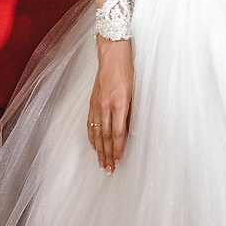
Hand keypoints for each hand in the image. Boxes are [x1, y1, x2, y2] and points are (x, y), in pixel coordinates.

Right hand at [88, 36, 132, 172]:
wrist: (112, 56)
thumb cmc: (126, 71)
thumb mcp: (135, 92)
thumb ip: (132, 112)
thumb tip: (131, 132)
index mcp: (119, 103)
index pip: (118, 133)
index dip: (118, 149)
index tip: (119, 161)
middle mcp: (106, 106)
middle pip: (106, 137)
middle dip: (108, 155)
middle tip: (109, 169)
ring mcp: (97, 105)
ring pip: (97, 133)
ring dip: (99, 150)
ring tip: (101, 163)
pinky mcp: (92, 103)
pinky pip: (90, 124)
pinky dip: (92, 137)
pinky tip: (94, 146)